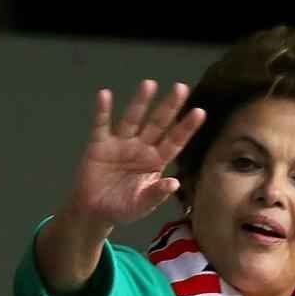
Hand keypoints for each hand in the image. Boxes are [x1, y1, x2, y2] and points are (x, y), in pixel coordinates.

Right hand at [61, 80, 204, 233]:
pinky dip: (102, 111)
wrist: (94, 211)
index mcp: (156, 161)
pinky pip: (101, 125)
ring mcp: (120, 144)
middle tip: (181, 88)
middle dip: (169, 106)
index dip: (186, 127)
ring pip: (132, 119)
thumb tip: (174, 183)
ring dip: (140, 102)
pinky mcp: (99, 145)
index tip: (200, 112)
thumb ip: (156, 194)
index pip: (175, 141)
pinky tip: (104, 95)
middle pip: (157, 123)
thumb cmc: (122, 208)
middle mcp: (141, 147)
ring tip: (149, 84)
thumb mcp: (142, 205)